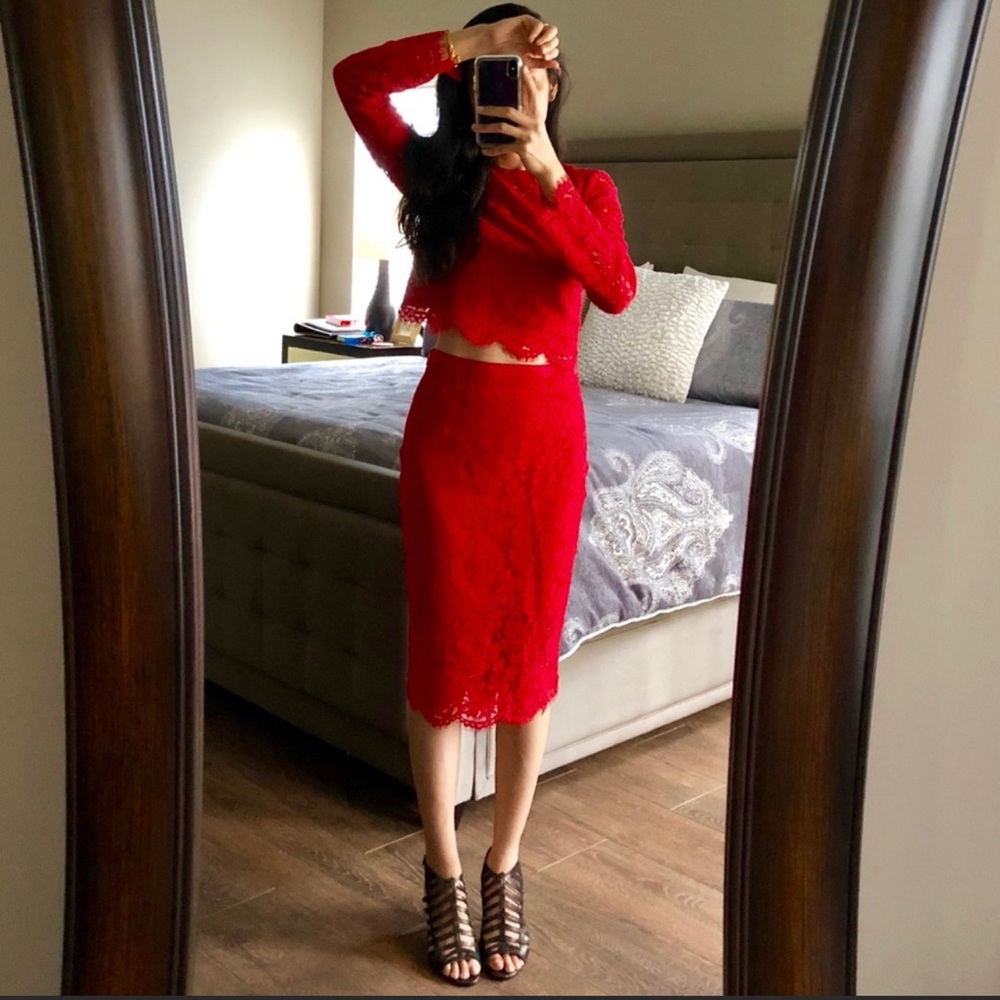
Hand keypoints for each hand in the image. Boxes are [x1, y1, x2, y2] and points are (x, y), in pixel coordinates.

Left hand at [473, 62, 565, 191]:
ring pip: (502, 128)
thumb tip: (511, 112)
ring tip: (474, 128)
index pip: (532, 95)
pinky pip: (503, 147)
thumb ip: (527, 121)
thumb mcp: (537, 132)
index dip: (527, 81)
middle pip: (508, 111)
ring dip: (486, 128)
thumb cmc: (541, 149)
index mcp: (537, 117)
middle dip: (491, 108)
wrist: (549, 168)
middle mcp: (533, 124)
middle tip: (478, 108)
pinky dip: (492, 150)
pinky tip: (484, 150)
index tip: (522, 67)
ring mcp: (527, 136)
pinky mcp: (523, 149)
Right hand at [487, 15, 559, 71]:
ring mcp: (534, 29)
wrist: (494, 46)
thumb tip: (556, 65)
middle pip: (554, 39)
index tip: (544, 58)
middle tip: (541, 52)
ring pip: (551, 30)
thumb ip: (542, 64)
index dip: (552, 53)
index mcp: (539, 49)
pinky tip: (531, 39)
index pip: (554, 49)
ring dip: (547, 38)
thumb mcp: (528, 63)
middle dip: (550, 46)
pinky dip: (537, 32)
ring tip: (538, 45)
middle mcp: (539, 38)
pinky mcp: (528, 21)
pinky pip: (539, 24)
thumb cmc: (507, 55)